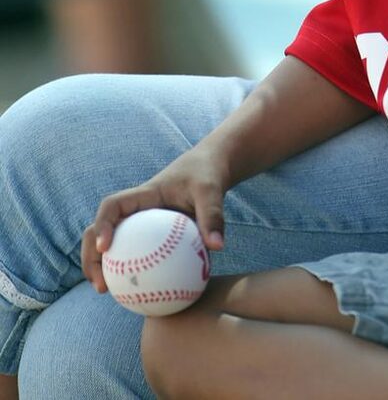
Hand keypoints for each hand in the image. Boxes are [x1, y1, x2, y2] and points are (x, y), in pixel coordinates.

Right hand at [82, 144, 228, 293]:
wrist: (208, 168)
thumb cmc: (207, 176)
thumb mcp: (211, 191)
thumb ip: (213, 215)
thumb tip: (216, 247)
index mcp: (143, 195)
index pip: (112, 206)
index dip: (102, 225)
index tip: (105, 248)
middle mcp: (134, 211)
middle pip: (98, 230)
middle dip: (91, 258)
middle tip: (101, 286)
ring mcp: (139, 224)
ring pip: (112, 247)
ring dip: (103, 270)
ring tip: (113, 297)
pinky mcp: (149, 237)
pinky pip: (136, 257)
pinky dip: (133, 276)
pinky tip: (145, 299)